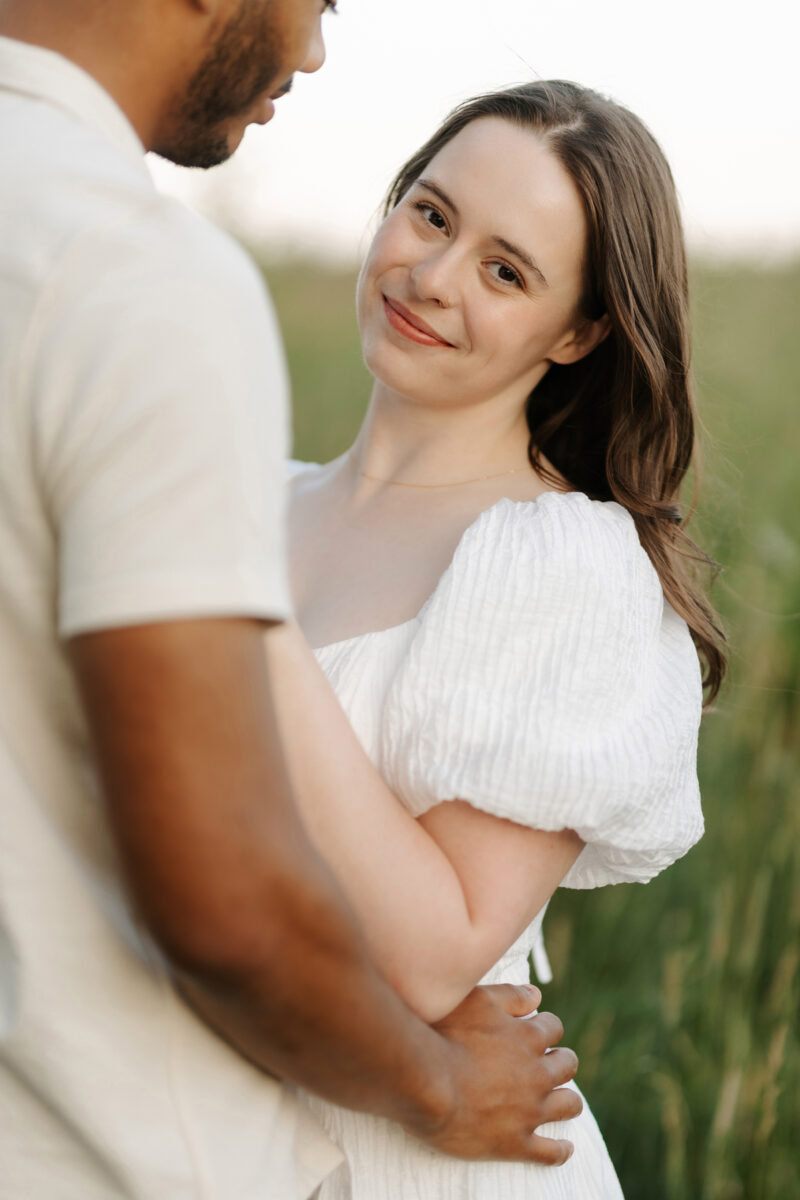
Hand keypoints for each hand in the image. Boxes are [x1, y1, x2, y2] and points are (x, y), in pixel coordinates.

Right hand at [417, 984, 580, 1164]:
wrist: (423, 1083)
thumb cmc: (443, 1034)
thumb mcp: (476, 1000)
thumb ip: (510, 996)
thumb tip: (537, 995)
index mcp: (529, 1037)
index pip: (553, 1027)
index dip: (544, 1027)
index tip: (536, 1031)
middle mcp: (537, 1074)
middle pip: (566, 1064)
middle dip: (561, 1060)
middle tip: (550, 1063)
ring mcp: (529, 1111)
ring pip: (568, 1105)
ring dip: (569, 1100)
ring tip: (565, 1101)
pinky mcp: (515, 1144)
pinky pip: (550, 1152)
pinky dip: (561, 1150)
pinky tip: (565, 1147)